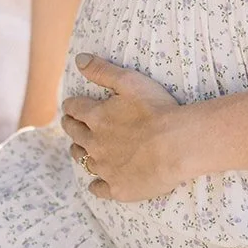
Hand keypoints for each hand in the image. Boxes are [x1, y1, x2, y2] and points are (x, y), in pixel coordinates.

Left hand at [61, 53, 184, 201]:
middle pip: (74, 134)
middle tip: (70, 124)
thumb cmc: (157, 110)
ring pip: (83, 160)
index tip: (70, 105)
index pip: (74, 108)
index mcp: (96, 117)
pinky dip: (95, 184)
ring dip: (80, 153)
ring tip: (80, 149)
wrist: (177, 145)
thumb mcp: (130, 81)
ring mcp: (105, 167)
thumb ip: (103, 70)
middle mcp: (94, 143)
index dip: (72, 105)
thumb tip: (79, 59)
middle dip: (71, 126)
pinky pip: (98, 188)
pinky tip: (95, 183)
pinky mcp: (117, 188)